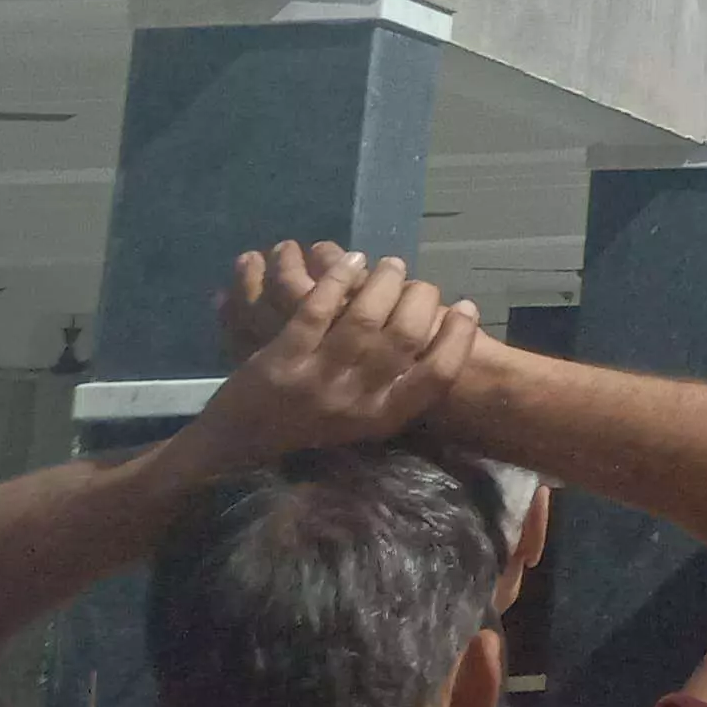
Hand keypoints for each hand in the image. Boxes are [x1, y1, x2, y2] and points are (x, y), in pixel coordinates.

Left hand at [187, 243, 476, 469]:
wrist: (240, 445)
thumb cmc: (311, 426)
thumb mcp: (362, 420)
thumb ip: (397, 386)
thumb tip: (438, 332)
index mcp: (380, 418)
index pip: (438, 377)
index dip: (459, 337)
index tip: (466, 306)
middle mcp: (352, 403)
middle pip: (404, 338)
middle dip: (419, 299)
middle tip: (418, 282)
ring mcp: (315, 382)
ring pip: (363, 318)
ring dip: (381, 281)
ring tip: (388, 265)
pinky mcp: (281, 360)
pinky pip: (317, 309)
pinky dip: (337, 278)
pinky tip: (350, 261)